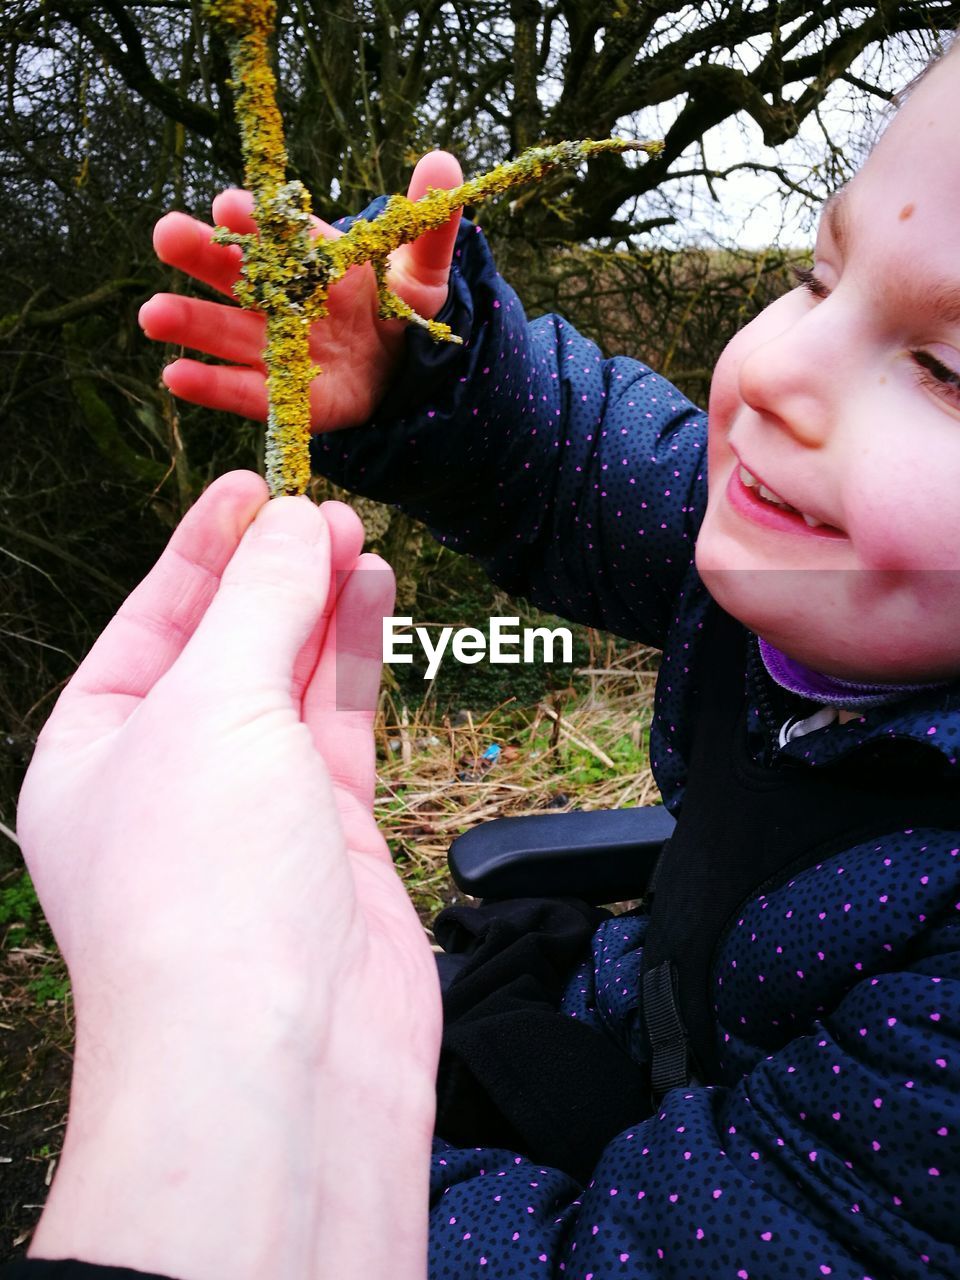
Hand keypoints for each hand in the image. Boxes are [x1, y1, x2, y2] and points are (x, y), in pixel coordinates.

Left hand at [17, 472, 439, 1279]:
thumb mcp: (213, 710)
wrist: (282, 1062)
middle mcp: (171, 778)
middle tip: (323, 505)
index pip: (149, 622)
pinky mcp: (331, 835)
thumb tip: (295, 523)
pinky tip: (374, 599)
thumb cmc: (204, 893)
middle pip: (224, 645)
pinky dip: (357, 659)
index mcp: (95, 753)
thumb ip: (260, 607)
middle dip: (270, 572)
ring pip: (290, 679)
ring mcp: (254, 808)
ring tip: (357, 536)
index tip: (254, 483)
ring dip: (320, 606)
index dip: (201, 548)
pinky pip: (341, 724)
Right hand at [139, 151, 462, 432]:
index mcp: (315, 259)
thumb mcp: (422, 274)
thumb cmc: (403, 314)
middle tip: (165, 234)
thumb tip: (445, 163)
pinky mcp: (284, 396)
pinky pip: (245, 392)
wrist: (407, 375)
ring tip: (152, 315)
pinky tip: (175, 375)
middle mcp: (285, 299)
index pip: (282, 234)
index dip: (257, 220)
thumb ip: (429, 228)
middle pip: (239, 275)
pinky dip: (211, 386)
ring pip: (228, 332)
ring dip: (190, 324)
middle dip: (202, 256)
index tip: (231, 204)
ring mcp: (279, 348)